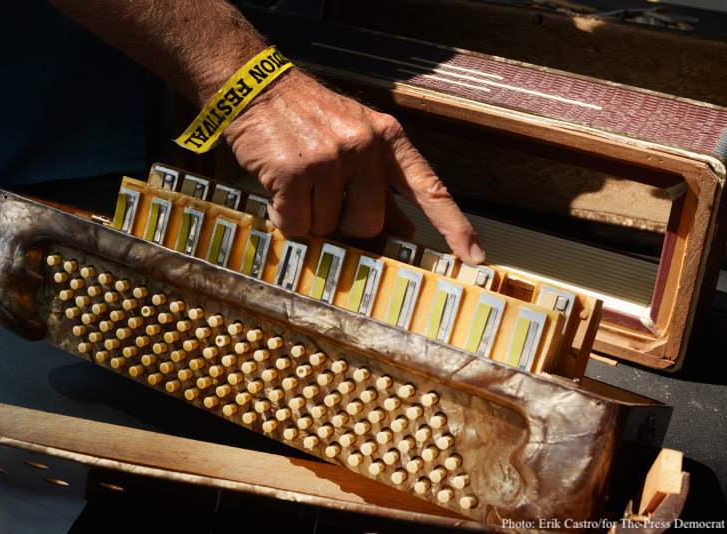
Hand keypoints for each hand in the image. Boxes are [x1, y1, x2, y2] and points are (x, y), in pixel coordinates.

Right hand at [224, 70, 485, 263]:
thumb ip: (383, 187)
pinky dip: (284, 218)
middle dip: (345, 224)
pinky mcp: (295, 172)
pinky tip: (280, 190)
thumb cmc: (310, 119)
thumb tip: (406, 229)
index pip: (429, 189)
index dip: (454, 226)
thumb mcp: (357, 141)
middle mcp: (365, 147)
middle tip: (325, 197)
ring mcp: (330, 159)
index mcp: (389, 139)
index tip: (475, 257)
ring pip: (328, 227)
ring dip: (310, 217)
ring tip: (299, 183)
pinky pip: (297, 225)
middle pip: (370, 224)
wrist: (258, 88)